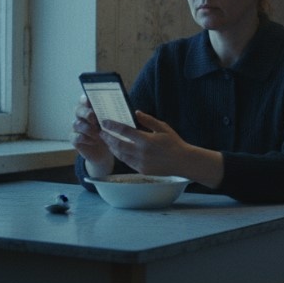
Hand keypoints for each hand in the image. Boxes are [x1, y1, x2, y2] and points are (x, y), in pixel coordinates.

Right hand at [70, 95, 115, 174]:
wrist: (106, 152)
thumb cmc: (111, 133)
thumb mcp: (115, 124)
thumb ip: (115, 115)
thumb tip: (127, 109)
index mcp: (90, 108)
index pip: (84, 99)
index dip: (85, 99)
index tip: (89, 101)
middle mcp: (81, 116)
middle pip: (78, 110)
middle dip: (86, 113)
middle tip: (95, 119)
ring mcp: (77, 128)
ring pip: (77, 124)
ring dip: (88, 128)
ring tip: (98, 133)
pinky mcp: (75, 140)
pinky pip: (76, 137)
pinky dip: (85, 139)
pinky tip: (94, 141)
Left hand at [99, 112, 224, 187]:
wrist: (183, 162)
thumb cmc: (174, 143)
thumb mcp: (163, 128)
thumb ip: (148, 120)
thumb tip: (136, 112)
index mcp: (146, 140)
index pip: (124, 131)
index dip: (112, 126)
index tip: (104, 122)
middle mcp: (141, 152)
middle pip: (118, 144)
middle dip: (107, 138)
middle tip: (100, 132)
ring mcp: (141, 163)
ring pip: (120, 155)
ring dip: (112, 147)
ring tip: (107, 141)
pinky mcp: (142, 170)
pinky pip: (127, 162)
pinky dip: (121, 155)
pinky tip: (118, 150)